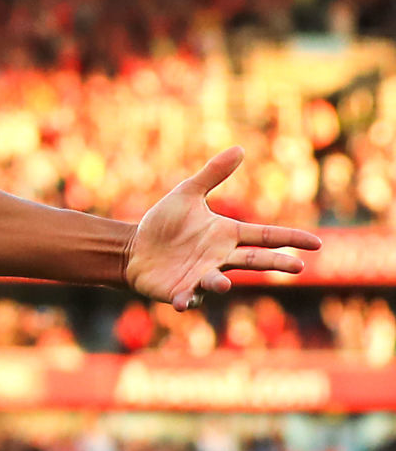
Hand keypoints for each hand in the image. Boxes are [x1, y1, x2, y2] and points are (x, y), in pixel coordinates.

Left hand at [123, 147, 321, 310]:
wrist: (134, 247)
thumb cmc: (164, 223)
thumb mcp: (187, 193)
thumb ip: (212, 174)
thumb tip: (239, 148)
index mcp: (227, 235)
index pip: (266, 236)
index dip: (290, 239)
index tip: (316, 243)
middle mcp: (220, 258)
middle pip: (254, 261)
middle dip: (275, 264)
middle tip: (298, 266)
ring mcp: (202, 276)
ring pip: (219, 281)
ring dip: (220, 283)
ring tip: (222, 283)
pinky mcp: (180, 291)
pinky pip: (187, 298)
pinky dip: (185, 300)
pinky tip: (180, 301)